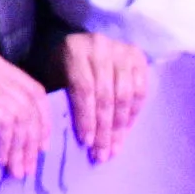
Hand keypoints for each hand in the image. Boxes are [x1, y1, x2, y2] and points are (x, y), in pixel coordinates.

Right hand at [0, 47, 51, 179]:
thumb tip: (20, 131)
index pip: (33, 89)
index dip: (42, 118)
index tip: (42, 143)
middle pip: (30, 108)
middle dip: (32, 140)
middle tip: (30, 165)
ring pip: (21, 121)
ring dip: (20, 149)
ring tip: (16, 170)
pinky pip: (6, 128)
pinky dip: (6, 146)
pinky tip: (0, 159)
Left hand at [60, 31, 150, 163]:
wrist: (85, 40)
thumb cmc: (64, 62)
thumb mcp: (54, 73)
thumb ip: (62, 97)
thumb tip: (72, 136)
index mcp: (74, 50)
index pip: (83, 89)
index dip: (86, 117)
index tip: (87, 142)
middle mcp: (100, 47)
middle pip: (105, 95)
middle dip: (104, 129)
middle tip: (102, 153)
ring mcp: (122, 50)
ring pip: (125, 96)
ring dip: (120, 126)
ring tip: (114, 147)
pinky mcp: (139, 57)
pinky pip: (140, 91)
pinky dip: (133, 114)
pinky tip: (126, 130)